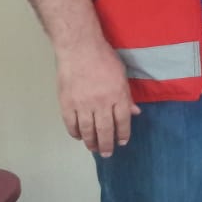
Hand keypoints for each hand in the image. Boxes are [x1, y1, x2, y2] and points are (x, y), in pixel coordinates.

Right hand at [55, 42, 139, 156]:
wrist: (79, 48)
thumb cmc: (104, 58)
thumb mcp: (121, 75)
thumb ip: (127, 96)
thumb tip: (135, 112)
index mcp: (118, 95)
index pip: (123, 121)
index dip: (123, 134)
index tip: (122, 142)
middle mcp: (102, 103)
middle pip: (105, 130)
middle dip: (107, 144)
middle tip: (107, 153)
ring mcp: (83, 104)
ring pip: (87, 130)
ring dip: (91, 142)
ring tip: (94, 148)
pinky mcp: (67, 103)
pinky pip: (71, 124)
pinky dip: (75, 132)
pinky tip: (79, 136)